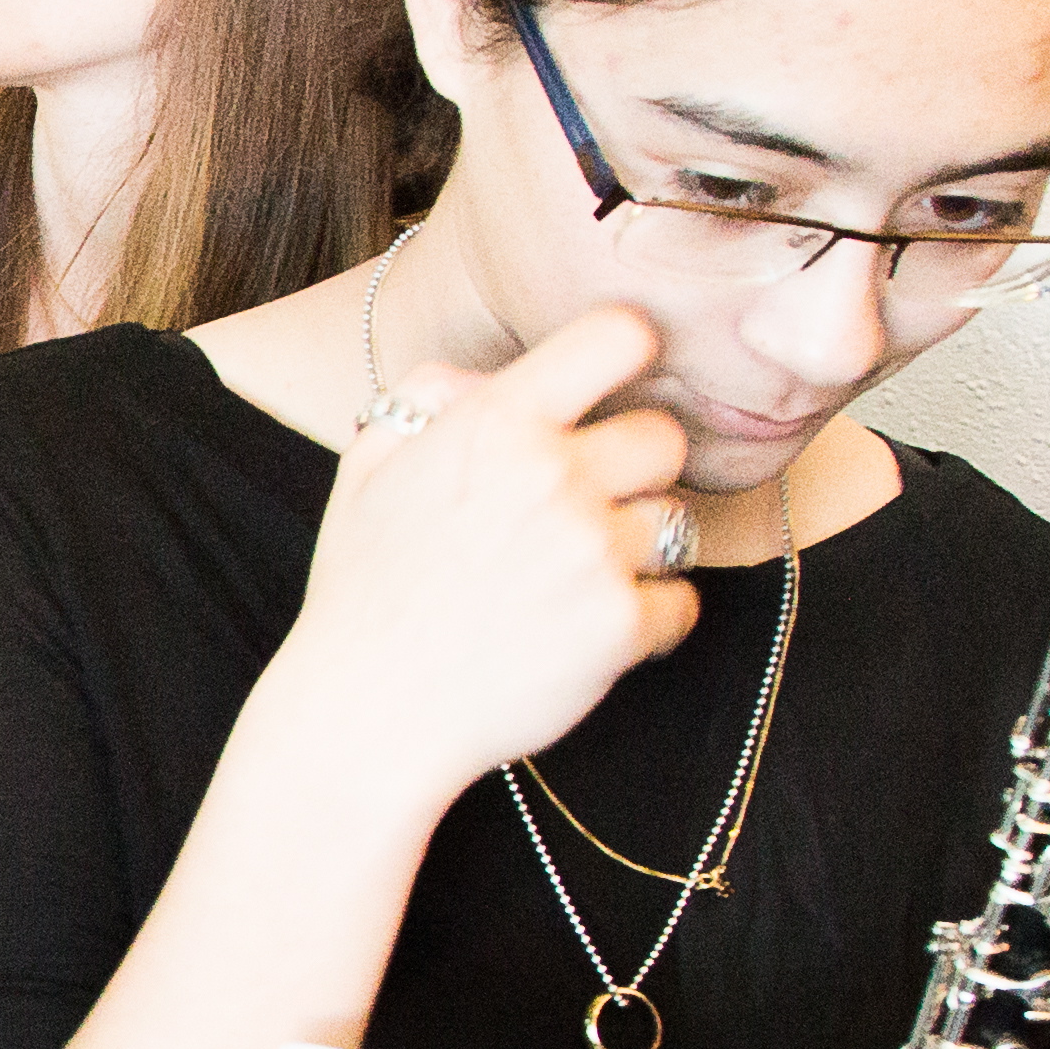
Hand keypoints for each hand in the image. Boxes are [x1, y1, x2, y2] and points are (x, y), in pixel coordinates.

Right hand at [263, 310, 699, 810]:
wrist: (368, 713)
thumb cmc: (367, 589)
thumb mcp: (367, 465)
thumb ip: (431, 395)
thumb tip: (495, 377)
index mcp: (494, 424)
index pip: (620, 335)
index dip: (629, 355)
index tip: (614, 387)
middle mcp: (552, 476)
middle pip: (665, 437)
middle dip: (634, 470)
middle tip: (585, 508)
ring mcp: (592, 553)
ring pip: (677, 523)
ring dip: (638, 549)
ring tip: (575, 579)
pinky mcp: (621, 626)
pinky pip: (682, 602)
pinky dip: (648, 619)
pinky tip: (587, 630)